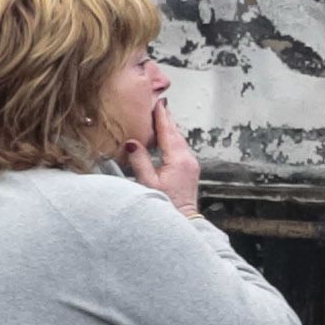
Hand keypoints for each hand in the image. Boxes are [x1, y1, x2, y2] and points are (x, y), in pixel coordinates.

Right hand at [127, 93, 205, 220]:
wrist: (183, 221)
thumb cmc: (166, 205)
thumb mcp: (148, 184)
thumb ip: (140, 161)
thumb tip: (132, 143)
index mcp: (178, 160)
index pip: (168, 132)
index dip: (161, 117)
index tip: (157, 103)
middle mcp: (188, 160)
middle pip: (176, 133)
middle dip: (167, 118)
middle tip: (159, 104)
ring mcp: (191, 165)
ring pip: (179, 140)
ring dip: (170, 128)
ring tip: (162, 117)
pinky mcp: (190, 170)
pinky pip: (181, 148)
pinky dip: (173, 139)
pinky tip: (167, 138)